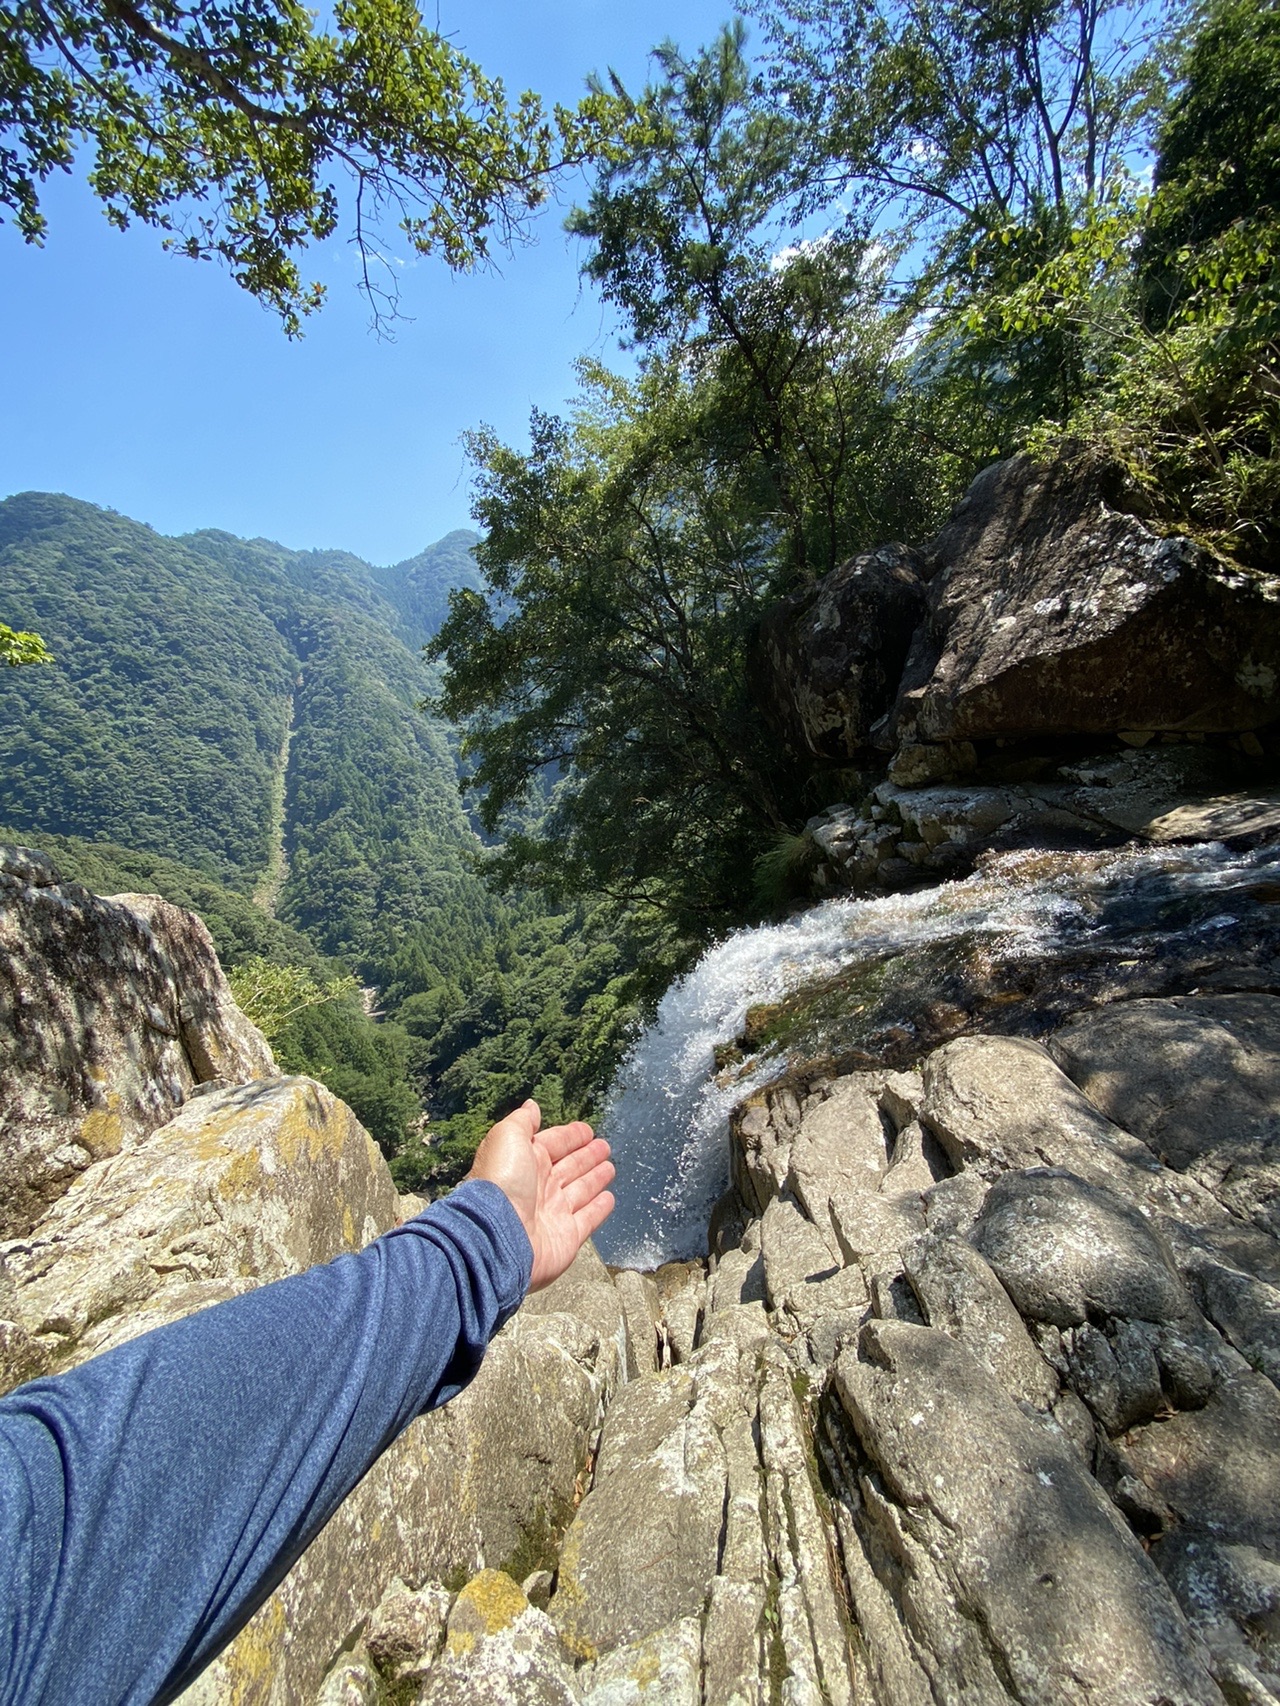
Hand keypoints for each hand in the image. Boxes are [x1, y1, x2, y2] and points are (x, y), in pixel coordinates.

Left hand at [467, 1100, 614, 1291]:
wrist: (498, 1236)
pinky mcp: (567, 1237)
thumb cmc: (501, 1182)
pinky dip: (600, 1208)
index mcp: (525, 1162)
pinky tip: (609, 1198)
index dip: (570, 1137)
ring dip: (596, 1179)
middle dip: (587, 1156)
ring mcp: (554, 1213)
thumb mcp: (507, 1137)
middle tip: (604, 1146)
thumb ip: (522, 1122)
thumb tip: (532, 1105)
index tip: (587, 1130)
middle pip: (569, 1167)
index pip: (553, 1144)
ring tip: (610, 1167)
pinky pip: (588, 1219)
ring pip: (581, 1191)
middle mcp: (539, 1187)